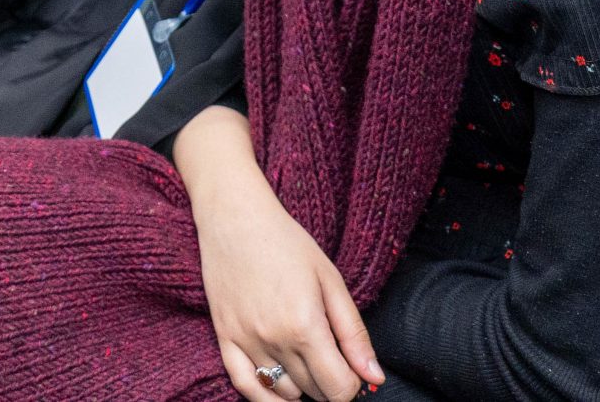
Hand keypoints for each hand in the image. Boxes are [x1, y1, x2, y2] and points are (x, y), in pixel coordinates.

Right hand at [175, 107, 383, 401]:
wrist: (234, 216)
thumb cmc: (286, 242)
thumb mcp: (331, 281)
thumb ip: (354, 334)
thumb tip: (374, 377)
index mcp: (305, 326)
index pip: (339, 388)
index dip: (354, 386)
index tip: (354, 370)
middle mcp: (274, 339)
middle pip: (314, 392)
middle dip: (331, 385)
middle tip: (334, 362)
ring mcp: (245, 340)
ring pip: (283, 392)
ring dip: (303, 388)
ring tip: (310, 366)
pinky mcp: (224, 336)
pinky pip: (244, 385)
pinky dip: (264, 399)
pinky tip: (280, 395)